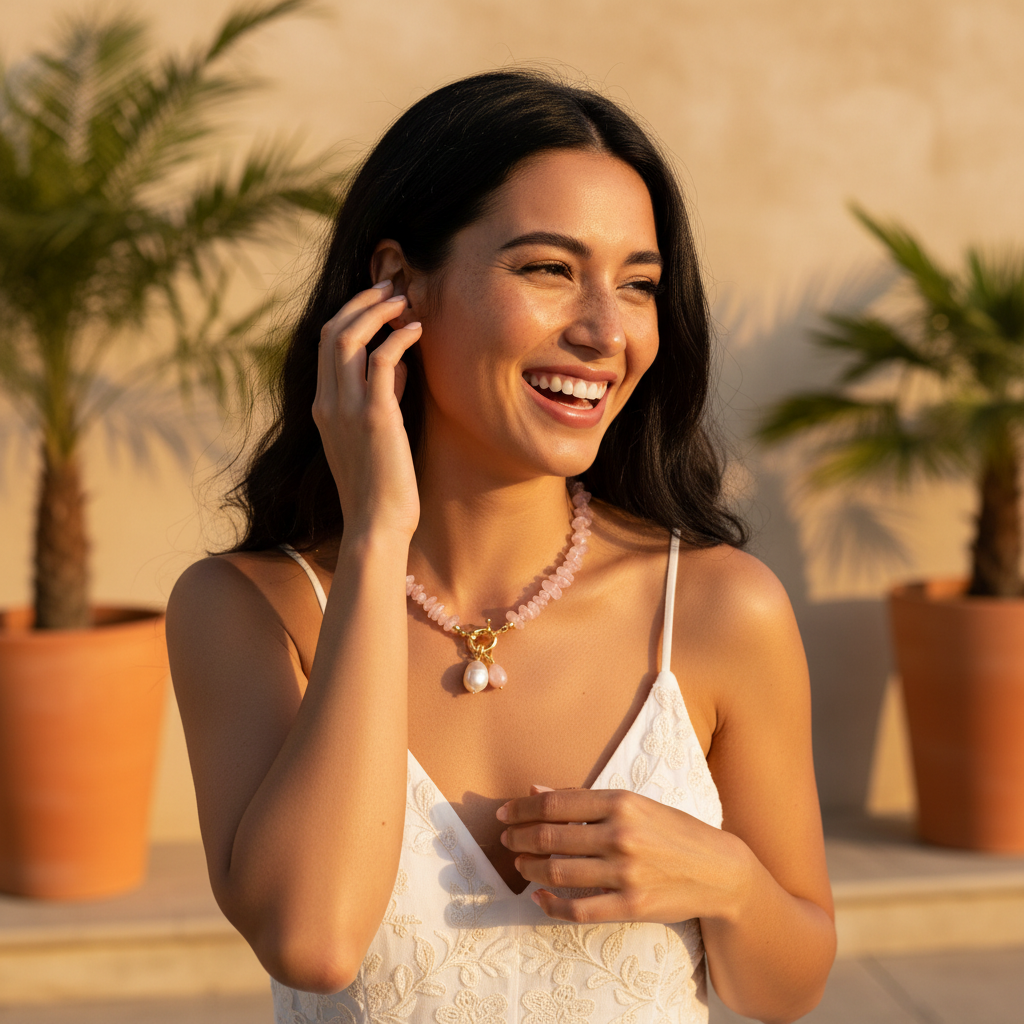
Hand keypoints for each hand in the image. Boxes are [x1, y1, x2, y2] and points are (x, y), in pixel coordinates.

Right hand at [313, 280, 422, 539]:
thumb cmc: (381, 488)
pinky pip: (383, 360)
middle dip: (360, 302)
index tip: (376, 300)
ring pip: (348, 338)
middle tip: (390, 286)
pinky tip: (417, 330)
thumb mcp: (375, 436)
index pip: (326, 345)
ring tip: (403, 298)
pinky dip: (399, 338)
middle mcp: (328, 403)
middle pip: (331, 332)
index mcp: (323, 408)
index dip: (350, 315)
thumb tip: (400, 365)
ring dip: (376, 311)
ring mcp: (347, 409)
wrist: (376, 526)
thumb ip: (381, 397)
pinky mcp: (375, 417)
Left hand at [497, 786, 746, 923]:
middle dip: (520, 838)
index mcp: (622, 802)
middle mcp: (621, 835)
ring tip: (520, 863)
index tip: (505, 814)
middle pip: (551, 837)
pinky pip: (577, 910)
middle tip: (506, 839)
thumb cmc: (672, 831)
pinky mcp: (630, 906)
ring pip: (559, 873)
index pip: (557, 804)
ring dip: (530, 868)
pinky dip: (551, 905)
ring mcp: (626, 873)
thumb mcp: (634, 804)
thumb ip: (584, 799)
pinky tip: (540, 898)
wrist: (719, 871)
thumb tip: (536, 791)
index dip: (523, 809)